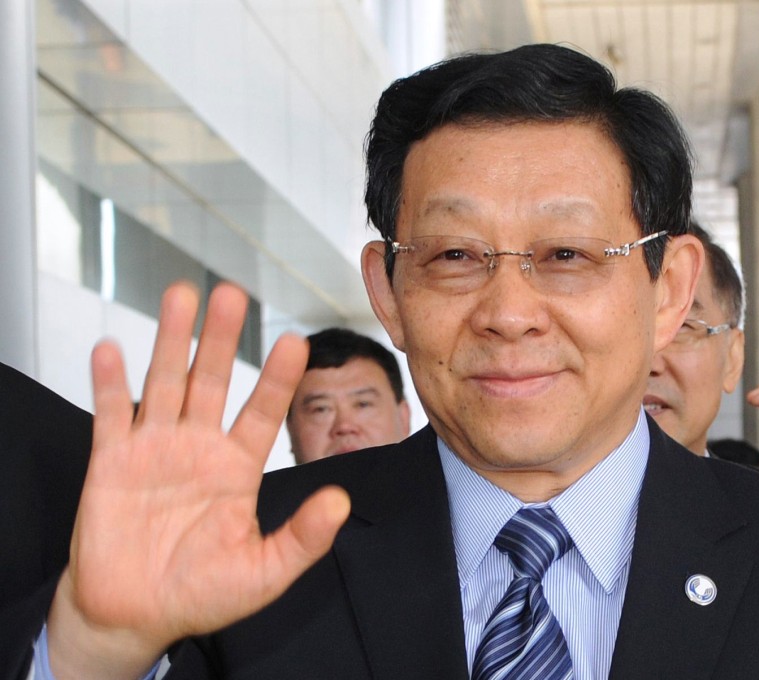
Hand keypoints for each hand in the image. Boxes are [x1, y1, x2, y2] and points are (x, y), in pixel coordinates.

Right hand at [47, 282, 350, 678]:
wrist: (135, 616)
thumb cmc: (202, 595)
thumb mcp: (264, 573)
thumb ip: (303, 538)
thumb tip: (341, 502)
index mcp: (237, 468)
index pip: (264, 412)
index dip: (278, 378)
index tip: (296, 342)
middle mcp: (198, 447)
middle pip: (212, 381)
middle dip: (221, 338)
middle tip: (233, 293)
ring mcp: (154, 449)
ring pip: (164, 382)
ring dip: (170, 340)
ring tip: (182, 295)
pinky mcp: (110, 462)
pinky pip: (110, 415)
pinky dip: (109, 383)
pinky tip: (111, 348)